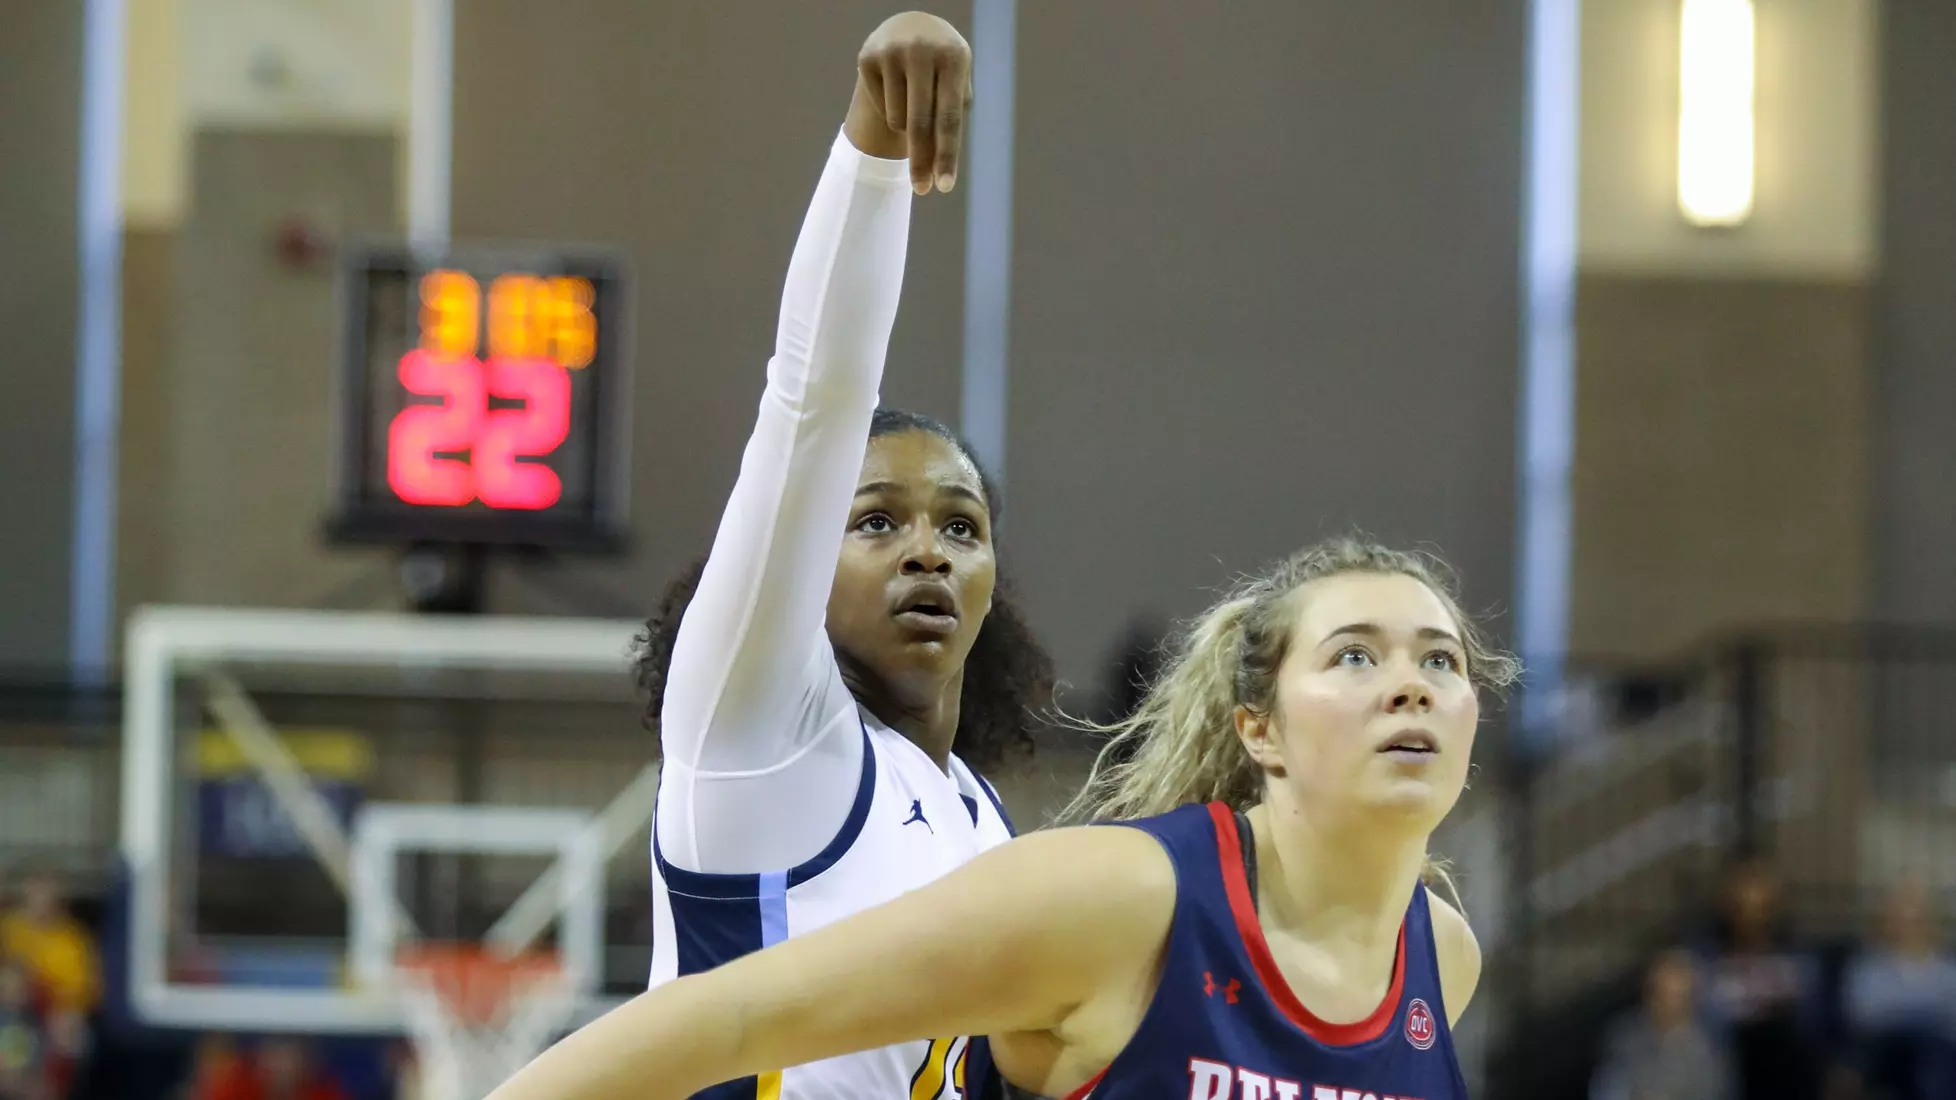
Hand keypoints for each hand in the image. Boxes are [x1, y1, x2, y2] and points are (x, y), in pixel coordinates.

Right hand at [846, 12, 971, 194]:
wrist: (910, 27)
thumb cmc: (942, 68)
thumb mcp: (956, 85)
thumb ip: (951, 122)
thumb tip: (936, 167)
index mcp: (954, 57)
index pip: (949, 118)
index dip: (947, 155)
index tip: (944, 187)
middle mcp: (922, 50)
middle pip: (919, 124)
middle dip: (921, 162)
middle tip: (922, 190)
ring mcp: (892, 51)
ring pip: (898, 120)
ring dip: (908, 128)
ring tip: (915, 102)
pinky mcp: (868, 57)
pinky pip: (882, 108)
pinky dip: (892, 110)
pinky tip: (897, 89)